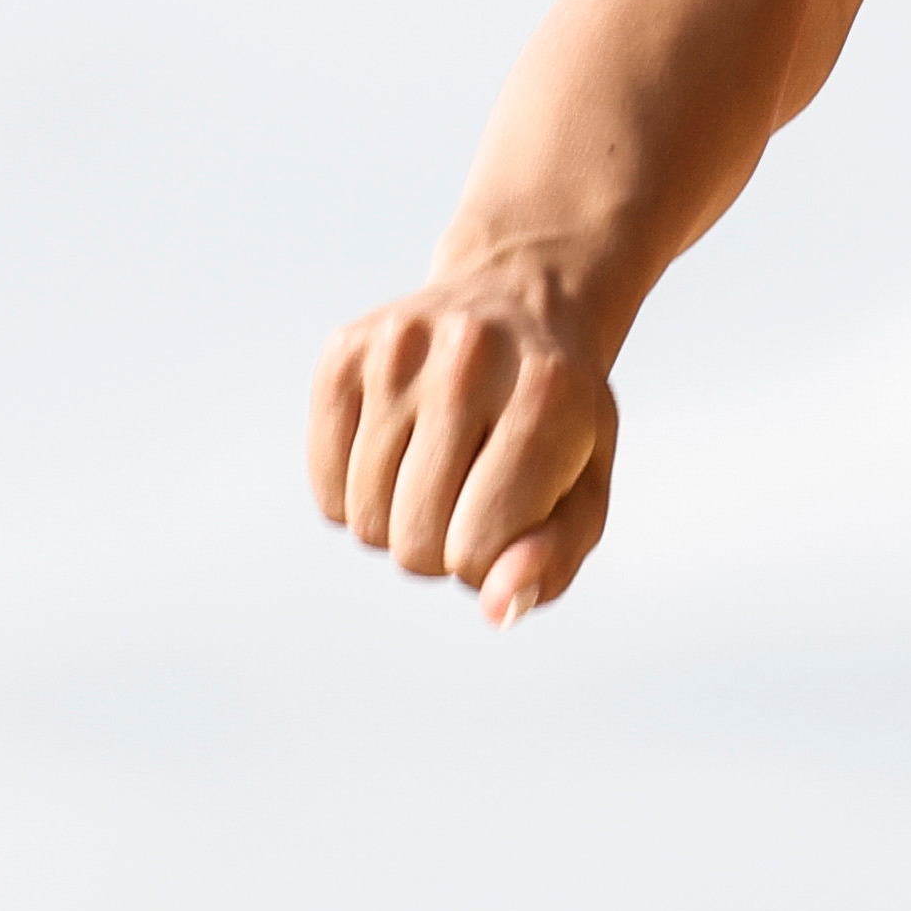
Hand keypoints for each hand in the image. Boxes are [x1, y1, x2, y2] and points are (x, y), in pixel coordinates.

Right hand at [308, 274, 621, 621]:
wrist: (523, 300)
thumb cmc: (559, 417)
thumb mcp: (585, 486)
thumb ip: (553, 558)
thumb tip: (497, 610)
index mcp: (548, 393)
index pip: (476, 548)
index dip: (488, 562)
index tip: (507, 524)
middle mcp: (470, 357)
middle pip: (412, 542)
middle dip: (441, 549)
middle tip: (470, 499)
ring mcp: (399, 345)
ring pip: (363, 519)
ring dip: (398, 524)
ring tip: (439, 473)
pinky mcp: (344, 349)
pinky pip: (325, 485)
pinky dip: (356, 497)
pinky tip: (399, 454)